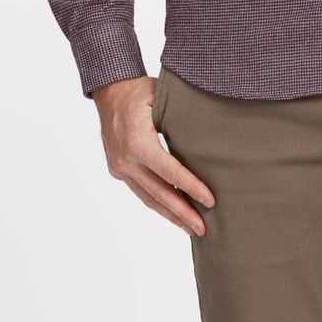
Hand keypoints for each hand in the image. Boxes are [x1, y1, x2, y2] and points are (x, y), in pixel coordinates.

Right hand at [94, 75, 215, 235]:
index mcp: (138, 142)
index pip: (170, 171)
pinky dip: (157, 204)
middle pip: (159, 193)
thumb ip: (181, 121)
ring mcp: (119, 167)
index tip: (210, 201)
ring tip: (191, 229)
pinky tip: (172, 214)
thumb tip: (211, 140)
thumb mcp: (163, 99)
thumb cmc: (141, 92)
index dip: (191, 188)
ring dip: (171, 215)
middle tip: (204, 229)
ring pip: (148, 198)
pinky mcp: (118, 170)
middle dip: (183, 213)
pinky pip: (140, 191)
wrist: (110, 92)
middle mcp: (126, 159)